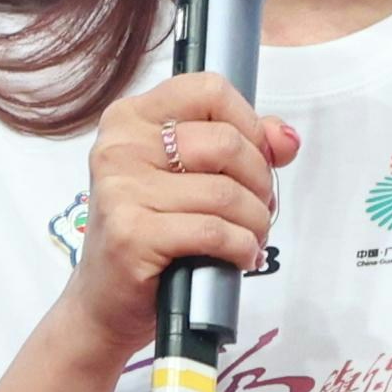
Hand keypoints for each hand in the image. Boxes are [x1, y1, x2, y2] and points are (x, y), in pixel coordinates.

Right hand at [59, 72, 299, 358]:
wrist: (105, 302)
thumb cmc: (150, 234)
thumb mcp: (188, 178)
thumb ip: (239, 145)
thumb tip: (286, 138)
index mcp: (130, 118)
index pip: (210, 89)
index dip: (250, 123)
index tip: (259, 156)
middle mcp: (119, 146)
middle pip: (226, 142)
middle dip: (260, 181)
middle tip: (258, 208)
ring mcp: (120, 190)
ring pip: (226, 193)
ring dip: (255, 222)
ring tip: (250, 238)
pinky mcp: (131, 234)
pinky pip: (214, 231)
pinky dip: (241, 248)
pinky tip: (239, 258)